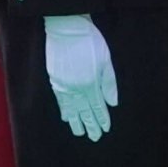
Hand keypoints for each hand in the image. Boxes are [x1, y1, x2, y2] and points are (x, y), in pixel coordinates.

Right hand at [43, 14, 118, 140]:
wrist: (67, 29)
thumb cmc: (90, 41)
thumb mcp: (106, 60)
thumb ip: (109, 83)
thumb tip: (113, 103)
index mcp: (92, 83)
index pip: (99, 107)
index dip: (102, 119)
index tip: (105, 129)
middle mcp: (77, 87)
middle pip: (85, 111)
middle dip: (91, 124)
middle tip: (94, 137)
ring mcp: (64, 85)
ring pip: (72, 109)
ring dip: (76, 122)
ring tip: (80, 132)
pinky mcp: (54, 80)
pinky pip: (60, 101)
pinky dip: (64, 111)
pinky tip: (66, 118)